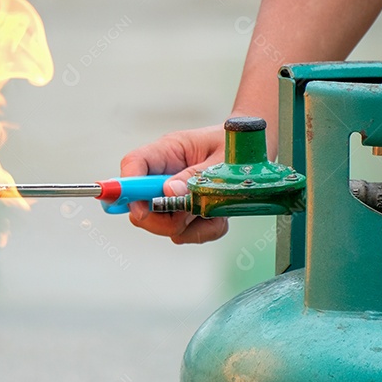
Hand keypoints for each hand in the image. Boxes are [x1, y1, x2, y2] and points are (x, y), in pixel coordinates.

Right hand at [120, 125, 229, 243]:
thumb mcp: (222, 156)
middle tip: (190, 210)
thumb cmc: (236, 146)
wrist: (254, 154)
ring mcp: (173, 197)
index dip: (127, 187)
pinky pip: (188, 234)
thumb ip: (195, 175)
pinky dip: (206, 230)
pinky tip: (220, 214)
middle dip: (163, 218)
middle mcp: (164, 176)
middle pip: (140, 207)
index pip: (134, 164)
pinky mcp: (188, 214)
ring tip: (214, 207)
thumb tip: (169, 192)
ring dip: (191, 224)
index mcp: (167, 152)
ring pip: (163, 225)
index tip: (139, 208)